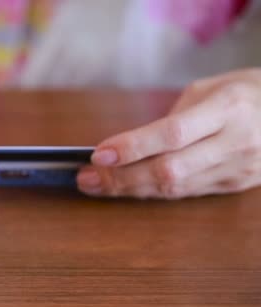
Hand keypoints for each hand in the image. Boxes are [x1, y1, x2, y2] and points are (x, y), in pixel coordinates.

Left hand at [77, 69, 260, 198]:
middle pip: (170, 170)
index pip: (173, 134)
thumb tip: (129, 146)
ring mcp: (238, 169)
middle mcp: (236, 142)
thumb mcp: (208, 89)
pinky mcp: (235, 187)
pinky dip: (152, 191)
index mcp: (229, 108)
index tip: (99, 154)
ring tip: (97, 184)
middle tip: (87, 177)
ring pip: (175, 188)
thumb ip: (172, 118)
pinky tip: (127, 187)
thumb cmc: (243, 92)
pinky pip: (185, 193)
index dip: (133, 146)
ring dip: (130, 189)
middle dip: (122, 177)